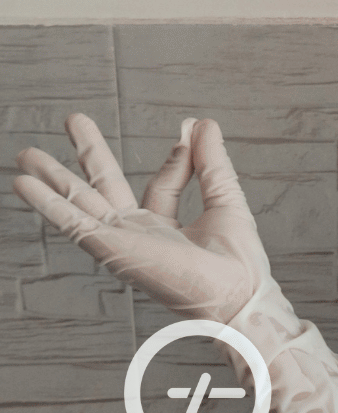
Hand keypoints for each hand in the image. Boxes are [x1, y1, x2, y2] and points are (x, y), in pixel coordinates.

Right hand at [12, 114, 266, 323]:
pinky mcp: (110, 247)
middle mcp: (139, 233)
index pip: (162, 184)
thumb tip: (203, 123)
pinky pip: (72, 222)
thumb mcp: (224, 199)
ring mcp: (121, 240)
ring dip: (53, 177)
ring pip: (80, 202)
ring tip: (26, 153)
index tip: (188, 130)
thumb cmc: (238, 262)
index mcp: (167, 227)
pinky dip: (47, 202)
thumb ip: (211, 162)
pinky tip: (24, 184)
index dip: (177, 156)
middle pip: (106, 186)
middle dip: (89, 153)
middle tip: (74, 119)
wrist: (237, 293)